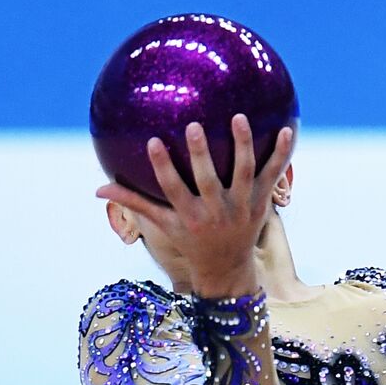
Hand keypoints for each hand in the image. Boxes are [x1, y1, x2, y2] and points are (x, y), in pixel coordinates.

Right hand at [96, 115, 295, 296]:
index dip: (162, 167)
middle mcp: (216, 212)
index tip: (152, 141)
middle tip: (194, 125)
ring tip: (239, 117)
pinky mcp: (261, 202)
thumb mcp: (162, 225)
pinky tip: (287, 129)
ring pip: (244, 173)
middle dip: (201, 155)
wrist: (227, 266)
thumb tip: (98, 190)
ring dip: (243, 145)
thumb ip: (134, 203)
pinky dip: (281, 154)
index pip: (172, 189)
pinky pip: (273, 175)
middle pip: (208, 181)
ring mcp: (241, 207)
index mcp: (190, 216)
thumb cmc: (190, 240)